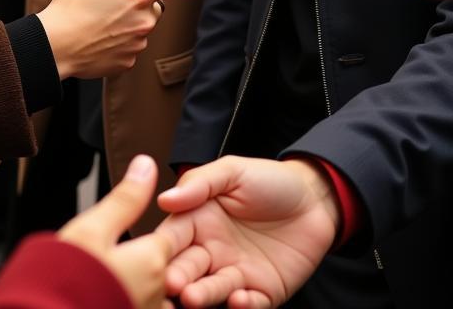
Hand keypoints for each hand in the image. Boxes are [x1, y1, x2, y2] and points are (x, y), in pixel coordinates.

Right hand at [37, 0, 219, 78]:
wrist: (55, 47)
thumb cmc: (70, 8)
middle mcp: (144, 20)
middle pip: (152, 7)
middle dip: (138, 4)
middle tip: (108, 3)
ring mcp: (138, 43)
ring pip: (140, 28)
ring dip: (126, 24)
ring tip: (97, 23)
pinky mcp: (128, 62)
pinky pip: (129, 47)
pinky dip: (117, 43)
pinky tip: (97, 40)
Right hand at [59, 154, 179, 308]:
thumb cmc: (68, 275)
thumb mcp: (93, 227)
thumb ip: (125, 199)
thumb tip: (146, 163)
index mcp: (151, 261)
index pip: (163, 239)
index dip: (141, 237)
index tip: (117, 242)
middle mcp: (157, 292)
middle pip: (156, 267)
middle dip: (136, 263)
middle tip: (107, 264)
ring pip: (149, 292)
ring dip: (133, 285)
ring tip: (107, 283)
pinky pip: (140, 307)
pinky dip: (127, 299)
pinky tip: (107, 297)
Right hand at [155, 156, 340, 307]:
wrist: (316, 199)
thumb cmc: (269, 180)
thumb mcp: (232, 172)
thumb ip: (199, 184)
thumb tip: (164, 199)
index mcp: (196, 220)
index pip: (172, 236)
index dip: (161, 248)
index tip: (151, 257)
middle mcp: (211, 249)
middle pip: (187, 267)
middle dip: (177, 277)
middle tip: (172, 284)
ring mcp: (236, 272)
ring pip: (213, 289)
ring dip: (203, 295)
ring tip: (193, 298)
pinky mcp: (263, 291)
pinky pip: (250, 304)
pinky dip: (243, 306)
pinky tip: (239, 299)